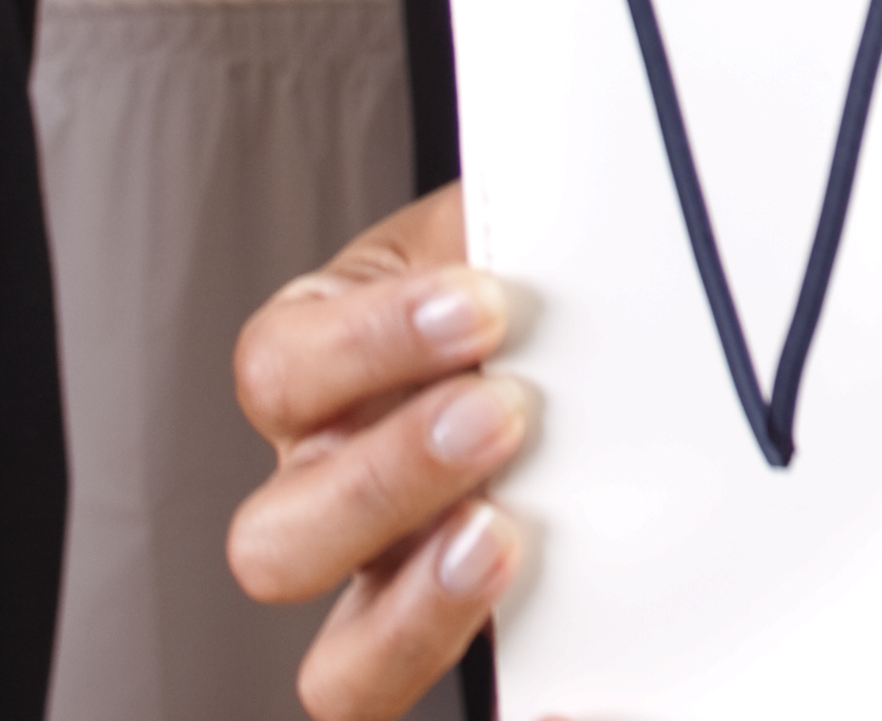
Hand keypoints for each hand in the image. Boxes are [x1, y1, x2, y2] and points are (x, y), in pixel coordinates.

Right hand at [231, 185, 535, 720]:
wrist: (607, 342)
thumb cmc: (534, 280)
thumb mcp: (505, 227)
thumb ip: (509, 222)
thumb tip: (565, 209)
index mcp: (318, 370)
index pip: (281, 370)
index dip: (370, 344)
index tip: (482, 303)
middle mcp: (326, 492)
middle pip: (274, 537)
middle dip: (386, 478)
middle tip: (502, 414)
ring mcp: (385, 586)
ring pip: (335, 661)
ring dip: (420, 605)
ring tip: (511, 532)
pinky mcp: (453, 644)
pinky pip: (419, 699)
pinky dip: (500, 690)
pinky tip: (565, 660)